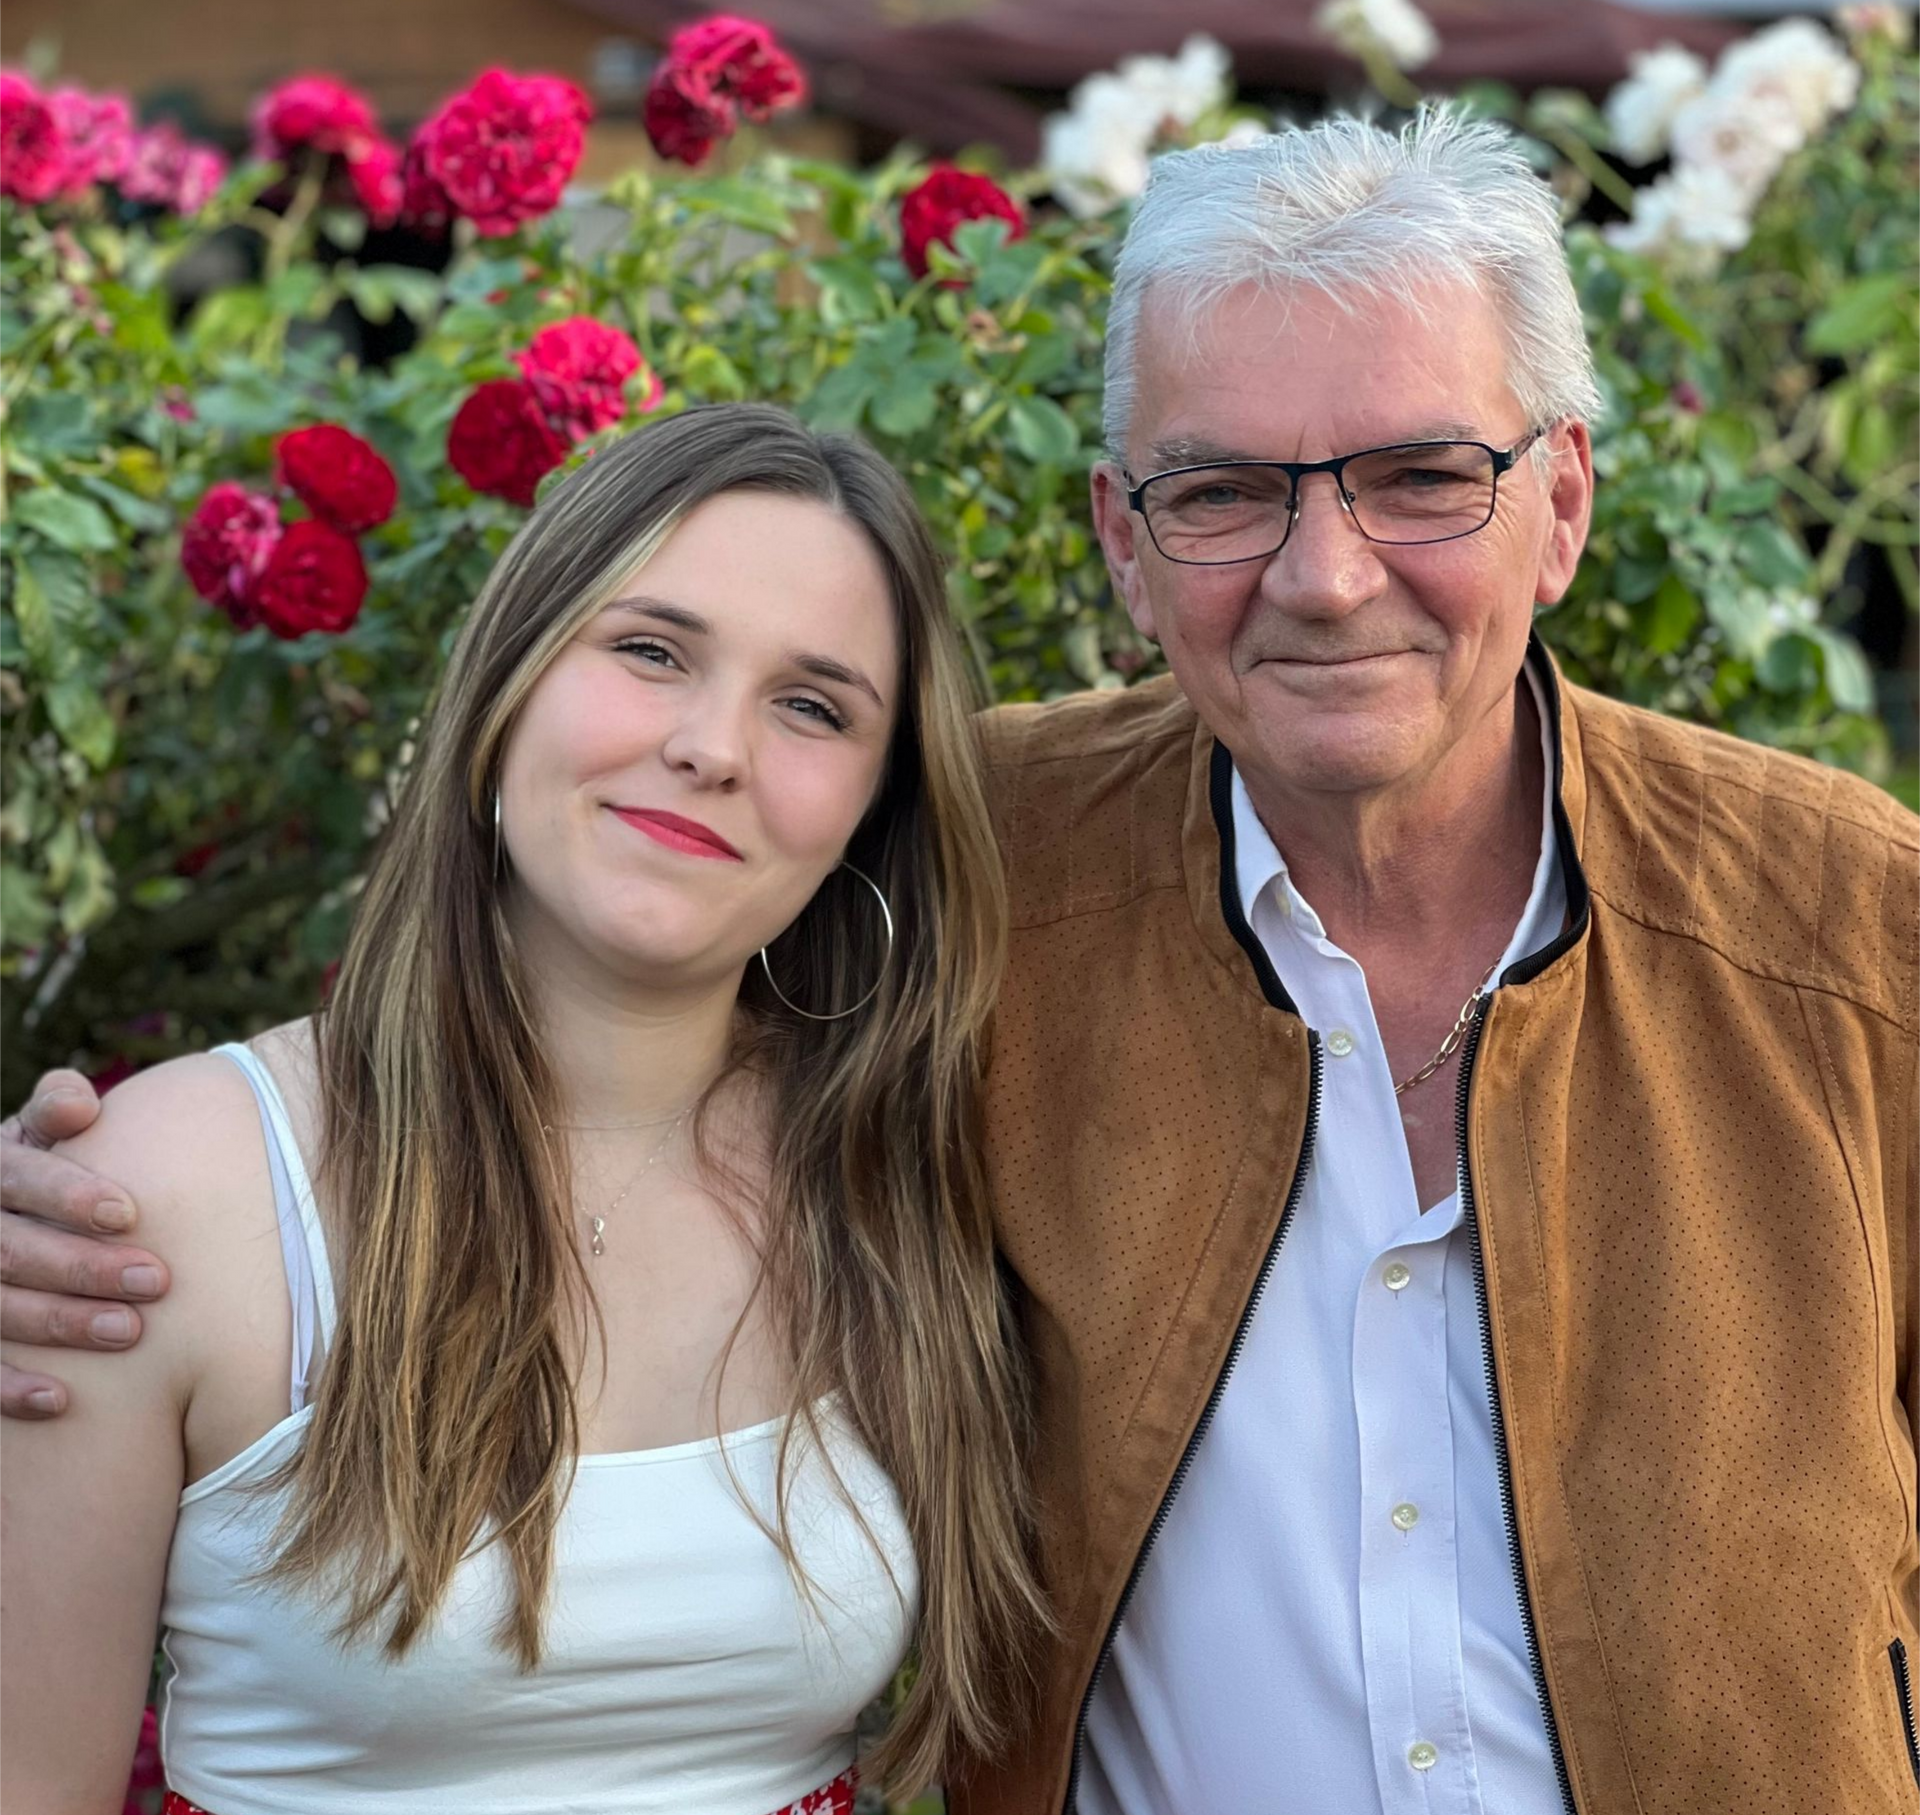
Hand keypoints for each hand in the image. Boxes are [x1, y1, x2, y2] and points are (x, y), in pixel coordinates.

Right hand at [0, 1070, 167, 1418]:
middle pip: (10, 1250)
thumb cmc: (29, 1175)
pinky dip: (8, 1388)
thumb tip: (78, 1103)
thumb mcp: (29, 1136)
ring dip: (61, 1323)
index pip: (16, 1177)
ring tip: (131, 1331)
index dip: (67, 1194)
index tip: (130, 1212)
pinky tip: (59, 1401)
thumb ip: (53, 1112)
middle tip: (156, 1281)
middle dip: (82, 1267)